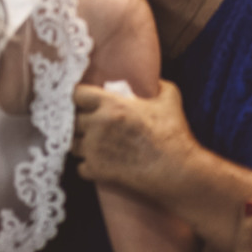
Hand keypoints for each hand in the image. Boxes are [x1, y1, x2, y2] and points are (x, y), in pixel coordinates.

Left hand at [72, 79, 199, 195]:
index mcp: (111, 104)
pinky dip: (88, 166)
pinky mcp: (97, 170)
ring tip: (94, 145)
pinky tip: (100, 164)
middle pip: (71, 119)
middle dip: (80, 122)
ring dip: (81, 143)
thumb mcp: (169, 98)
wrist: (180, 172)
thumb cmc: (175, 135)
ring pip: (71, 143)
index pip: (76, 94)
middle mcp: (98, 124)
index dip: (80, 98)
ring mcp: (95, 148)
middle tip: (89, 125)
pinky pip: (80, 166)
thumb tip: (151, 79)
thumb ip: (156, 83)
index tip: (85, 103)